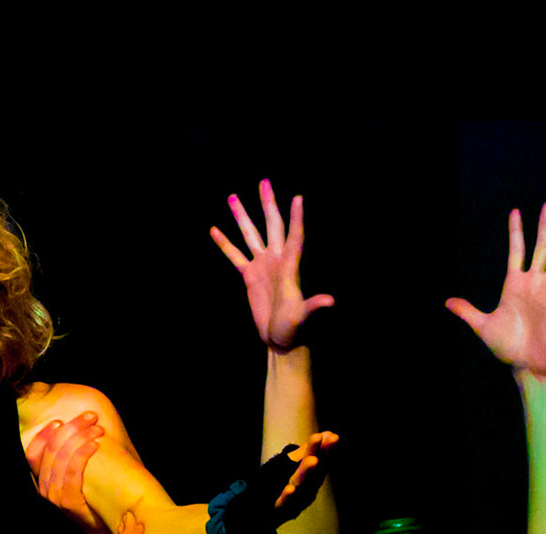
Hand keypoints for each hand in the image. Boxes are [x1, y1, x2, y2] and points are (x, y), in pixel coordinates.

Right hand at [24, 412, 106, 533]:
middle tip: (90, 417)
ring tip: (97, 428)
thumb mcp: (75, 476)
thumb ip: (69, 457)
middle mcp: (43, 488)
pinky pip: (73, 472)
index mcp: (40, 480)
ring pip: (62, 457)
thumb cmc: (92, 496)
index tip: (61, 421)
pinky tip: (95, 444)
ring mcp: (54, 496)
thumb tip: (79, 426)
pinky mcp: (68, 502)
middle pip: (51, 450)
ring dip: (80, 437)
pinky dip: (83, 454)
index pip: (32, 453)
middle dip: (71, 428)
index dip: (44, 434)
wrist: (102, 528)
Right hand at [210, 181, 335, 351]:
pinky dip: (225, 244)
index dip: (296, 218)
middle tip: (264, 182)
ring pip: (251, 235)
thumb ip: (314, 306)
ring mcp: (262, 266)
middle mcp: (277, 260)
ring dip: (242, 217)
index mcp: (290, 266)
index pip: (295, 236)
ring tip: (232, 197)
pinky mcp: (249, 276)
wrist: (281, 338)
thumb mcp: (303, 316)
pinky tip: (214, 230)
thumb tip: (330, 301)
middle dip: (268, 204)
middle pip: (272, 225)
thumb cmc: (295, 328)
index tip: (298, 198)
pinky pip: (235, 255)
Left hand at [273, 430, 338, 521]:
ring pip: (303, 483)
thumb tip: (328, 433)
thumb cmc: (293, 490)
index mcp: (314, 475)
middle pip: (315, 469)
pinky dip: (289, 495)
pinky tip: (290, 488)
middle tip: (321, 439)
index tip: (332, 436)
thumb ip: (310, 451)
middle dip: (319, 454)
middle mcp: (309, 486)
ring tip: (313, 460)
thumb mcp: (300, 468)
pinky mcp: (284, 507)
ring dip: (308, 472)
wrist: (273, 516)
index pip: (322, 459)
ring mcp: (298, 497)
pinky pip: (286, 501)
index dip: (327, 448)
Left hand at [446, 201, 545, 377]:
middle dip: (545, 225)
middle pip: (540, 247)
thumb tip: (446, 302)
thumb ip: (467, 311)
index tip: (515, 211)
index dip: (515, 231)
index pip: (516, 250)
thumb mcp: (482, 325)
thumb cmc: (506, 345)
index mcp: (513, 284)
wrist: (525, 362)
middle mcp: (532, 283)